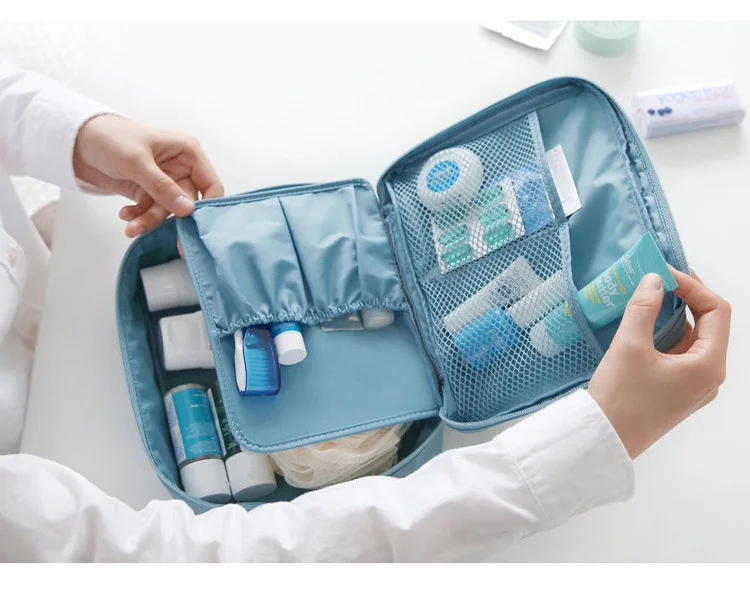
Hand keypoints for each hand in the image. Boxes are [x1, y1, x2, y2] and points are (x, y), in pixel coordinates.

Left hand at [73, 115, 223, 236]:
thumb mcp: (136, 161)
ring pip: (167, 210)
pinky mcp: (149, 192)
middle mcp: (181, 168)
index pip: (211, 184)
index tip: (194, 225)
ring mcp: (165, 181)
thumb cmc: (109, 138)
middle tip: (154, 231)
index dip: (206, 206)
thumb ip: (162, 187)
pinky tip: (125, 214)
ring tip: (130, 227)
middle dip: (166, 216)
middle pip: (187, 202)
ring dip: (149, 220)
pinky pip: (151, 211)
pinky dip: (139, 216)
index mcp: (188, 153)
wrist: (77, 141)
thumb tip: (187, 210)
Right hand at [588, 269, 730, 458]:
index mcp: (709, 365)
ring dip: (673, 316)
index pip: (717, 311)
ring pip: (693, 340)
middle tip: (659, 279)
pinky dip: (665, 336)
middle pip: (709, 325)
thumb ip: (644, 307)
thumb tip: (654, 279)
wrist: (601, 441)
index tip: (664, 274)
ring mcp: (694, 387)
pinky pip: (680, 356)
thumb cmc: (620, 397)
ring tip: (647, 297)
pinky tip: (643, 326)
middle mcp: (709, 376)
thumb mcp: (629, 346)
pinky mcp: (676, 393)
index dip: (694, 286)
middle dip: (686, 298)